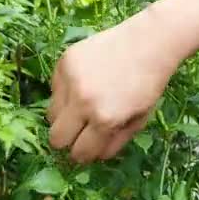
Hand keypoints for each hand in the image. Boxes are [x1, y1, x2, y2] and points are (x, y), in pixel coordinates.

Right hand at [47, 10, 181, 163]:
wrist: (148, 42)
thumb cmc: (148, 84)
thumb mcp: (138, 120)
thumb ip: (114, 143)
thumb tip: (92, 157)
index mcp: (105, 119)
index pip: (80, 152)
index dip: (83, 154)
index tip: (86, 148)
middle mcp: (83, 102)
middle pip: (57, 138)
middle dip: (67, 141)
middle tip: (79, 132)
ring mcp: (70, 81)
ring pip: (51, 115)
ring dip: (65, 117)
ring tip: (82, 106)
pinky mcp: (63, 63)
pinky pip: (54, 90)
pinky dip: (65, 93)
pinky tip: (84, 83)